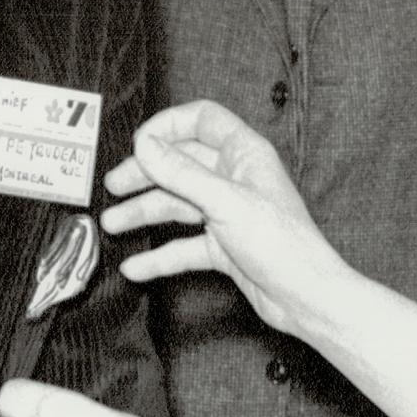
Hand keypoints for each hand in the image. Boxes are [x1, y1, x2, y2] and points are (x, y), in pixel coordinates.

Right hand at [102, 100, 348, 335]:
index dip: (168, 125)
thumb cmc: (281, 243)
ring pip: (179, 204)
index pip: (202, 120)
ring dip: (145, 213)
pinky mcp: (225, 246)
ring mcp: (229, 213)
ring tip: (112, 225)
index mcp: (245, 154)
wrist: (305, 296)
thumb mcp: (225, 202)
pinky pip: (184, 245)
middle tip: (113, 186)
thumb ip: (182, 173)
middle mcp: (236, 178)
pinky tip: (135, 267)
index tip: (137, 143)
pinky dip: (160, 255)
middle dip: (146, 173)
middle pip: (183, 163)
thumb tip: (145, 145)